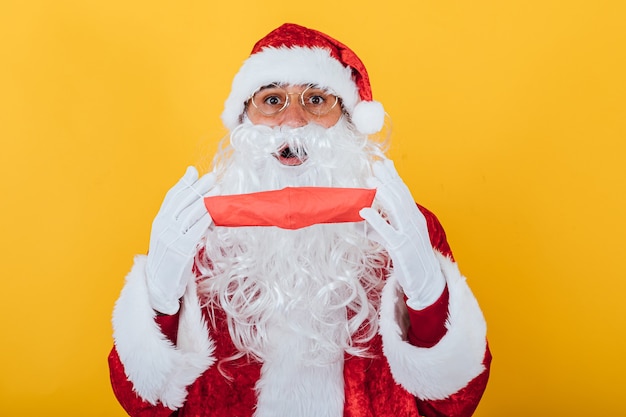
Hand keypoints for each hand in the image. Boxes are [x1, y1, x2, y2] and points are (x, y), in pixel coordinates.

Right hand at [146, 166, 218, 313]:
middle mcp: (163, 226)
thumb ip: (179, 220)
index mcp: (159, 221)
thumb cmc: (169, 260)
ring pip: (190, 213)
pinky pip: (194, 230)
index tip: (194, 171)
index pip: (172, 196)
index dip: (184, 183)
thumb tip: (196, 203)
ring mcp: (170, 237)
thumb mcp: (170, 236)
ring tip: (217, 190)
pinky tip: (213, 212)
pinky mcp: (180, 249)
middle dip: (198, 187)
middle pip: (183, 201)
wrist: (159, 285)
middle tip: (211, 177)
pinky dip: (204, 219)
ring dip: (205, 200)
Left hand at [359, 159, 444, 309]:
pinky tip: (365, 212)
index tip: (385, 163)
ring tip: (370, 181)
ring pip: (397, 209)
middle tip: (375, 166)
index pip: (405, 193)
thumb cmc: (410, 260)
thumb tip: (360, 219)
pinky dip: (376, 220)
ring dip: (383, 193)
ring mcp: (409, 235)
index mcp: (415, 218)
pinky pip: (387, 231)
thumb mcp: (395, 240)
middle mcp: (415, 223)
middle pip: (401, 196)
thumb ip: (380, 229)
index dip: (394, 177)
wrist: (427, 283)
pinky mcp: (402, 248)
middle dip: (388, 179)